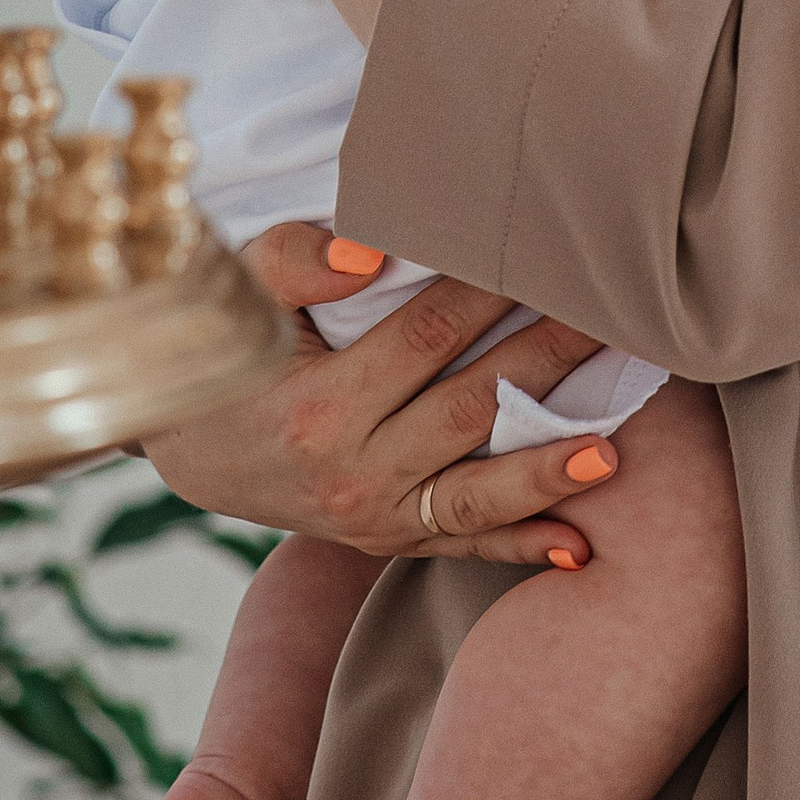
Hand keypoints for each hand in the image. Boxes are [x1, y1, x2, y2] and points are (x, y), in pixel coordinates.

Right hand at [138, 224, 624, 569]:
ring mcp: (371, 514)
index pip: (426, 337)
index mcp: (318, 404)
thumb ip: (296, 261)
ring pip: (475, 494)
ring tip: (611, 452)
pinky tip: (578, 548)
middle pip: (469, 408)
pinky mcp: (384, 539)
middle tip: (615, 323)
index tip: (543, 257)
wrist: (184, 444)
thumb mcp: (238, 291)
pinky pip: (459, 544)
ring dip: (546, 472)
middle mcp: (350, 470)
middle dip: (547, 362)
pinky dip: (519, 548)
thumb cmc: (224, 350)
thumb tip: (371, 251)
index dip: (488, 295)